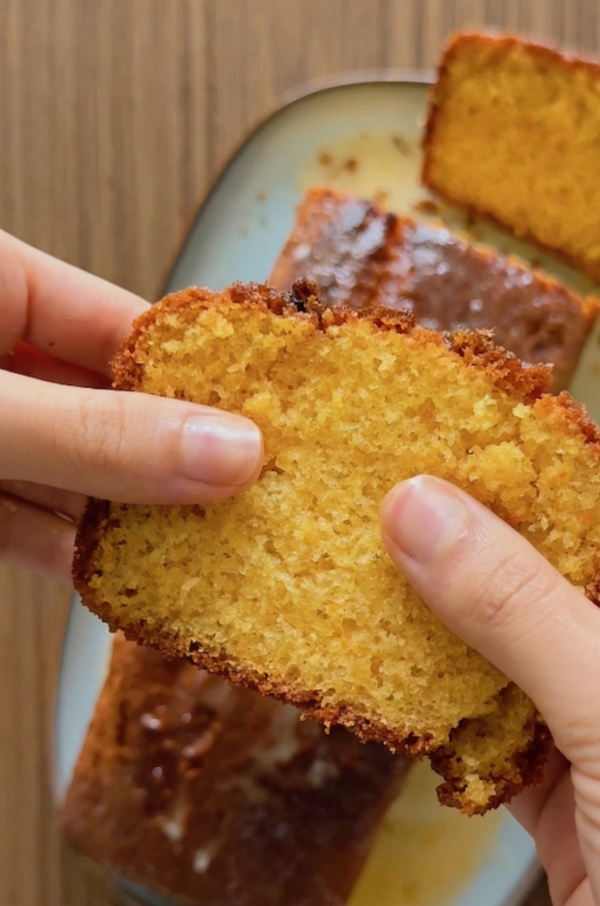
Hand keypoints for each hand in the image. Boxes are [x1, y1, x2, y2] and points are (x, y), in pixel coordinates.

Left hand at [0, 231, 262, 581]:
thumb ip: (93, 435)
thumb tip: (231, 452)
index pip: (124, 324)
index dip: (199, 378)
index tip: (268, 429)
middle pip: (104, 406)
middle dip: (169, 462)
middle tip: (251, 507)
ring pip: (67, 472)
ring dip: (125, 520)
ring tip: (206, 557)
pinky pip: (20, 521)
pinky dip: (63, 552)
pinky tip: (121, 579)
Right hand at [381, 472, 599, 905]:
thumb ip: (525, 615)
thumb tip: (424, 513)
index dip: (557, 469)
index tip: (467, 433)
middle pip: (575, 578)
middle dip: (488, 545)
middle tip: (399, 498)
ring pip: (528, 654)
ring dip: (454, 629)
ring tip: (376, 572)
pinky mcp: (578, 805)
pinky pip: (500, 733)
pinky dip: (448, 716)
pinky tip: (397, 686)